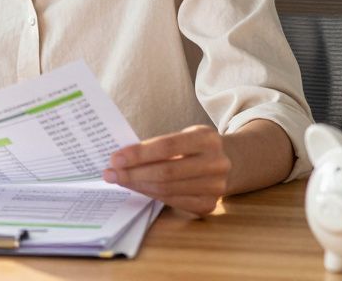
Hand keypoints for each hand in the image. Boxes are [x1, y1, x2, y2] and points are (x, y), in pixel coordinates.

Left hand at [103, 125, 230, 215]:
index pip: (167, 146)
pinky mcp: (209, 204)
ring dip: (138, 186)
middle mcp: (216, 163)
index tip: (115, 158)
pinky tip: (136, 187)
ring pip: (167, 189)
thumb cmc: (195, 147)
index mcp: (207, 139)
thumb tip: (121, 158)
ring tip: (119, 180)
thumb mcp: (184, 136)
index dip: (139, 154)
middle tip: (110, 173)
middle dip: (133, 173)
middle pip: (166, 172)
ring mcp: (215, 187)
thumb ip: (159, 145)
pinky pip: (172, 202)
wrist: (231, 162)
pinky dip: (151, 194)